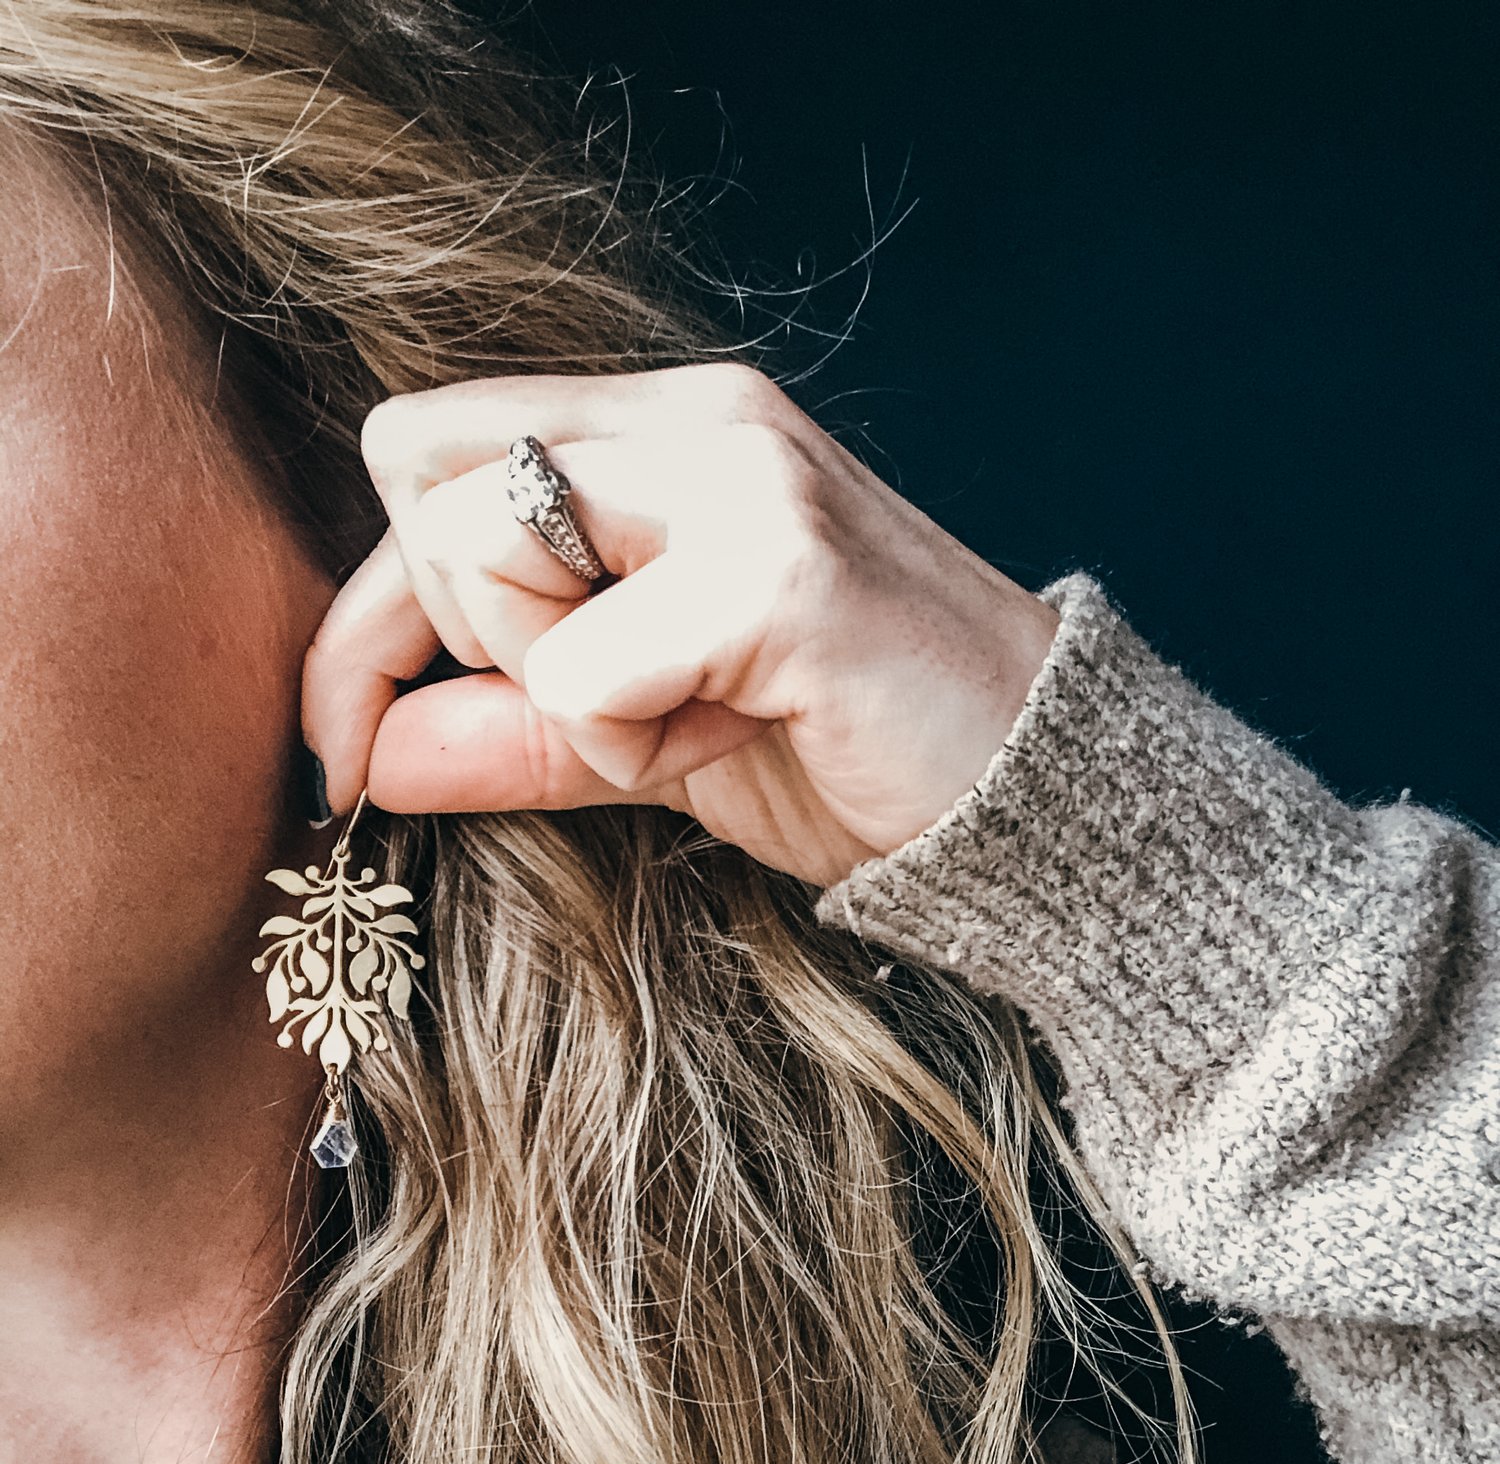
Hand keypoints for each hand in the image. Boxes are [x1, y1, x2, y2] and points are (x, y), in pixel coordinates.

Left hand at [302, 362, 1060, 887]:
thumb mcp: (649, 741)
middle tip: (597, 705)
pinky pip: (581, 669)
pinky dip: (628, 744)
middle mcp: (699, 418)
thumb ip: (513, 728)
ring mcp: (744, 479)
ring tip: (691, 721)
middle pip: (420, 472)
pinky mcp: (780, 571)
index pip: (423, 452)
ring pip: (487, 554)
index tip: (351, 742)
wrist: (1032, 799)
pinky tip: (733, 741)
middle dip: (463, 631)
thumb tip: (370, 757)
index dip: (366, 608)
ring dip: (560, 689)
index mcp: (664, 431)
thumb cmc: (847, 753)